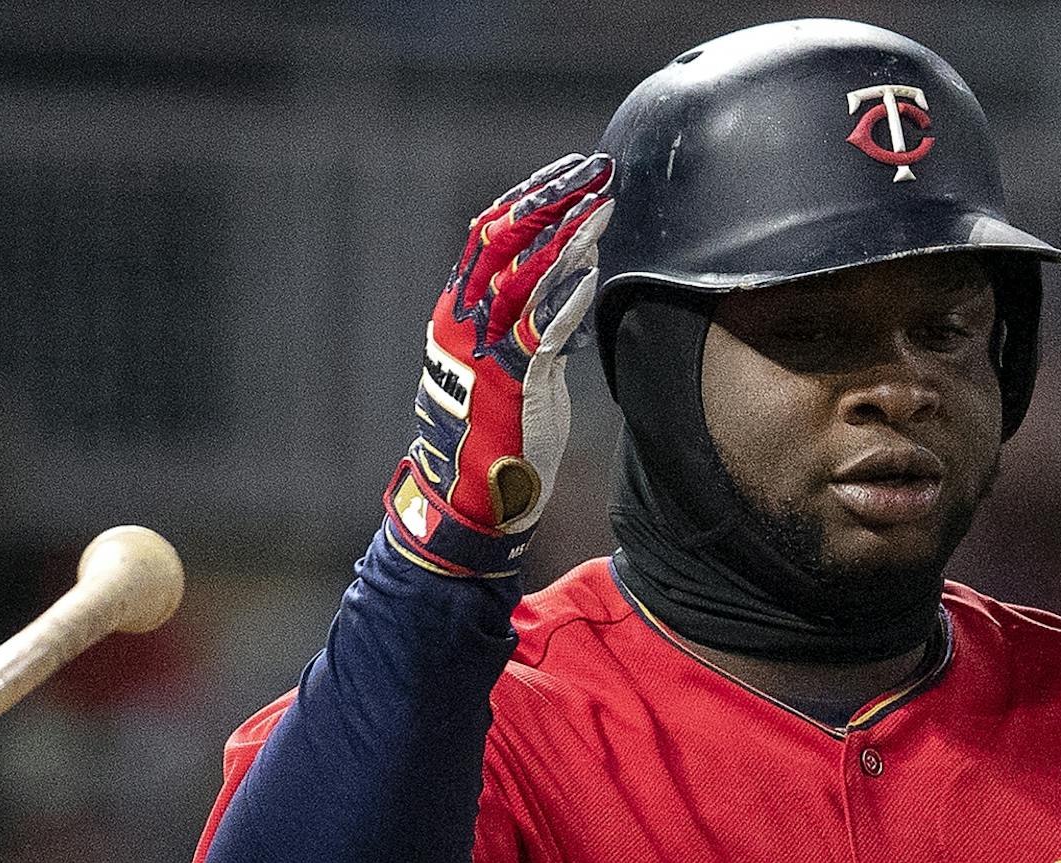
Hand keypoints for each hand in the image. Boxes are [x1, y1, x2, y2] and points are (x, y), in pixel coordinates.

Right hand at [381, 152, 613, 578]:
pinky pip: (540, 333)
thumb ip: (525, 320)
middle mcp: (463, 320)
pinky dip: (565, 300)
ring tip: (603, 208)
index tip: (571, 169)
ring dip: (566, 238)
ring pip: (522, 276)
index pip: (489, 232)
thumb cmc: (493, 429)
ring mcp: (482, 349)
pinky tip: (592, 272)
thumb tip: (567, 279)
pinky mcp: (508, 382)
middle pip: (503, 239)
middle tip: (594, 170)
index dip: (531, 195)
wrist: (467, 494)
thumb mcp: (503, 361)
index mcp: (457, 308)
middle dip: (552, 198)